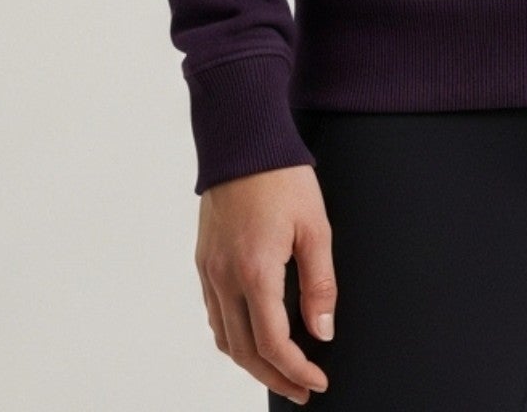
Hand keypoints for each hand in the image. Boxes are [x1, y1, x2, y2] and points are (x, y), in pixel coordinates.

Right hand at [195, 163, 335, 402]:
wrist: (242, 139)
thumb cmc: (282, 177)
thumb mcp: (315, 227)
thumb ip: (320, 284)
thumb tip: (322, 333)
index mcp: (255, 271)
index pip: (272, 343)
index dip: (296, 370)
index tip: (317, 381)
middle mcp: (225, 277)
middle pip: (244, 352)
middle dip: (275, 377)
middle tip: (302, 390)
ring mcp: (209, 270)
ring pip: (224, 338)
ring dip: (251, 363)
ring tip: (281, 371)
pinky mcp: (204, 260)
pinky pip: (214, 314)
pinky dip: (232, 337)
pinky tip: (252, 337)